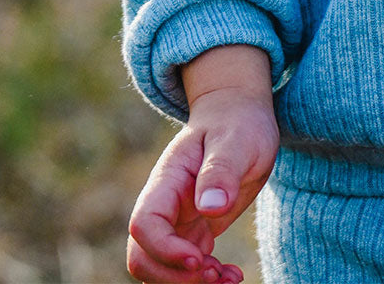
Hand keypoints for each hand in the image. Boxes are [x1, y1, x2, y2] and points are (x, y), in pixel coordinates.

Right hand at [126, 48, 279, 283]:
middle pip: (143, 256)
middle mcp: (164, 204)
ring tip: (230, 279)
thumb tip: (210, 209)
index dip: (164, 248)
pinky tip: (232, 275)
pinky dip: (205, 278)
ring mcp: (176, 220)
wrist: (240, 116)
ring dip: (190, 282)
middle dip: (174, 276)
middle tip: (217, 274)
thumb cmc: (238, 122)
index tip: (199, 257)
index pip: (145, 223)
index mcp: (167, 179)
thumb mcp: (237, 140)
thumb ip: (222, 170)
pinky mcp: (194, 231)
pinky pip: (187, 267)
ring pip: (162, 268)